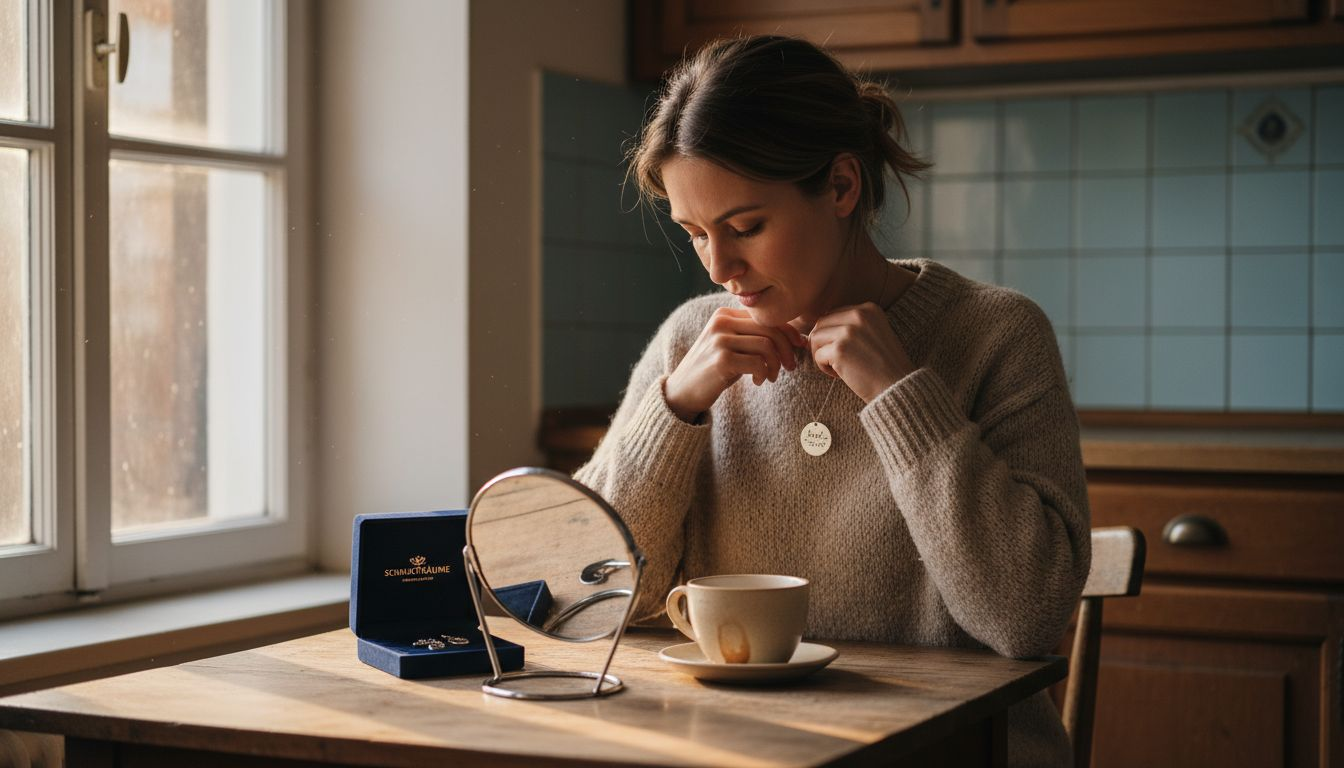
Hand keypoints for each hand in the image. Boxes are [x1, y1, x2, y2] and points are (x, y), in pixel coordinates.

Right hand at [665, 307, 805, 421]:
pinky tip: (758, 382)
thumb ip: (753, 336)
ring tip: (771, 377)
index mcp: (725, 314)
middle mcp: (721, 322)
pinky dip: (764, 374)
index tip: (799, 346)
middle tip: (790, 367)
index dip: (788, 331)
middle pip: (770, 329)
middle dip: (787, 349)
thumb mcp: (732, 346)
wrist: (682, 391)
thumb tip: (794, 337)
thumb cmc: (713, 370)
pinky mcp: (721, 360)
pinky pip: (758, 363)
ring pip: (767, 346)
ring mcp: (720, 340)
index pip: (766, 317)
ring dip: (776, 365)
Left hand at [808, 302, 914, 402]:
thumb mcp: (872, 334)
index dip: (834, 336)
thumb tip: (811, 325)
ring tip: (839, 367)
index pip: (833, 315)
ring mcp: (849, 331)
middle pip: (821, 324)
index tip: (848, 351)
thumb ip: (850, 325)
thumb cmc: (883, 366)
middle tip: (839, 361)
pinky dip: (824, 368)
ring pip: (815, 338)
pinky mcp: (840, 349)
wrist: (897, 387)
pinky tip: (841, 374)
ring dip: (822, 355)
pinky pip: (817, 355)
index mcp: (869, 309)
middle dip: (824, 344)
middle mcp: (859, 315)